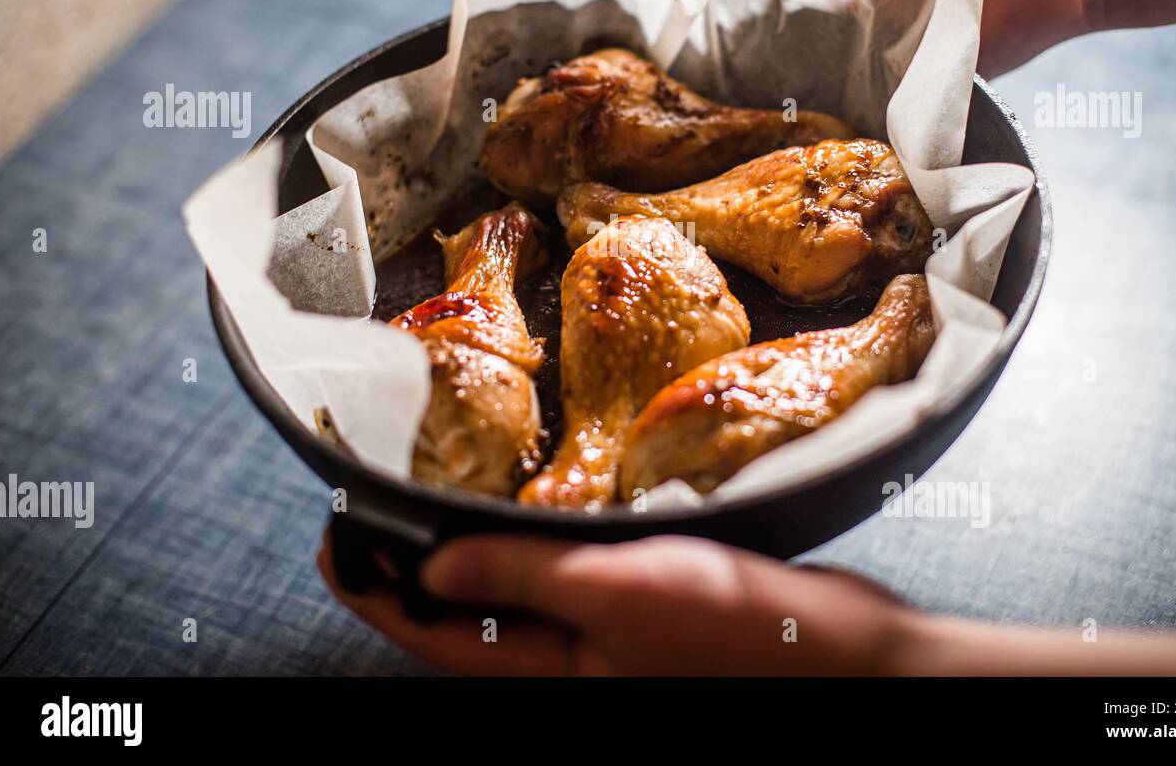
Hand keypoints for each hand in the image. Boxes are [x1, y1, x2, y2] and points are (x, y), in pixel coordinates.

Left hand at [317, 532, 912, 674]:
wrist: (843, 654)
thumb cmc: (744, 640)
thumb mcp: (620, 596)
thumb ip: (524, 578)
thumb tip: (432, 569)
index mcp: (549, 673)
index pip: (431, 635)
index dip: (371, 590)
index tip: (333, 543)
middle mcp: (568, 660)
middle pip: (459, 619)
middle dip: (409, 569)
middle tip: (369, 514)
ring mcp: (602, 636)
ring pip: (509, 596)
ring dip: (466, 552)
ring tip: (428, 503)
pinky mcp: (637, 605)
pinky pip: (561, 576)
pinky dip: (530, 544)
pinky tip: (529, 509)